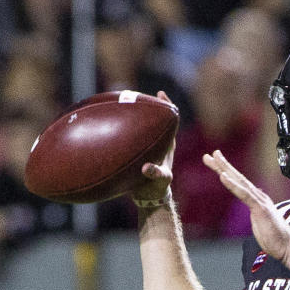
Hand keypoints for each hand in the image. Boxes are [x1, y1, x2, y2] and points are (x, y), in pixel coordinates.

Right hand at [133, 91, 176, 205]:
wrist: (150, 196)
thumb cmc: (158, 187)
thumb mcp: (160, 180)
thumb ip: (156, 173)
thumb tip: (147, 168)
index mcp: (168, 143)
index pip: (172, 119)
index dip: (167, 105)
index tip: (160, 94)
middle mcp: (160, 140)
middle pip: (158, 116)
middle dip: (150, 104)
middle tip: (138, 93)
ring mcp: (150, 144)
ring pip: (146, 123)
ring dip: (138, 112)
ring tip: (127, 100)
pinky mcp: (141, 150)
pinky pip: (135, 133)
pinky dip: (128, 124)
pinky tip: (117, 118)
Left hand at [202, 149, 289, 263]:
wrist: (287, 247)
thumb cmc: (275, 239)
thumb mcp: (260, 224)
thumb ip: (256, 216)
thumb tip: (255, 216)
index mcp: (257, 200)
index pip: (240, 184)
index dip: (228, 173)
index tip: (217, 165)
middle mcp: (258, 197)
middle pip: (238, 178)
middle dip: (223, 165)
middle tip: (211, 154)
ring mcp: (259, 201)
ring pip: (239, 181)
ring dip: (225, 169)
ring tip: (214, 158)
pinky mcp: (259, 208)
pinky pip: (243, 194)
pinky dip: (233, 184)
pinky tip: (223, 176)